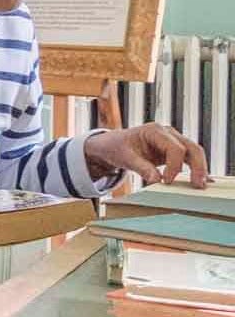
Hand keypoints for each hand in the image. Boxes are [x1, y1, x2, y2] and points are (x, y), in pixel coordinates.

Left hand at [86, 122, 211, 188]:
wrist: (113, 145)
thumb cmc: (117, 147)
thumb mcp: (124, 157)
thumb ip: (141, 167)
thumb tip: (157, 180)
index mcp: (155, 131)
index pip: (175, 148)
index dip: (175, 166)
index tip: (168, 181)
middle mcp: (168, 134)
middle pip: (192, 148)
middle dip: (198, 166)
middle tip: (198, 184)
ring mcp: (173, 141)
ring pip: (194, 153)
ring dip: (200, 169)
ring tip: (202, 185)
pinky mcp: (174, 151)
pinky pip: (189, 159)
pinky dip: (195, 169)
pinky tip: (202, 180)